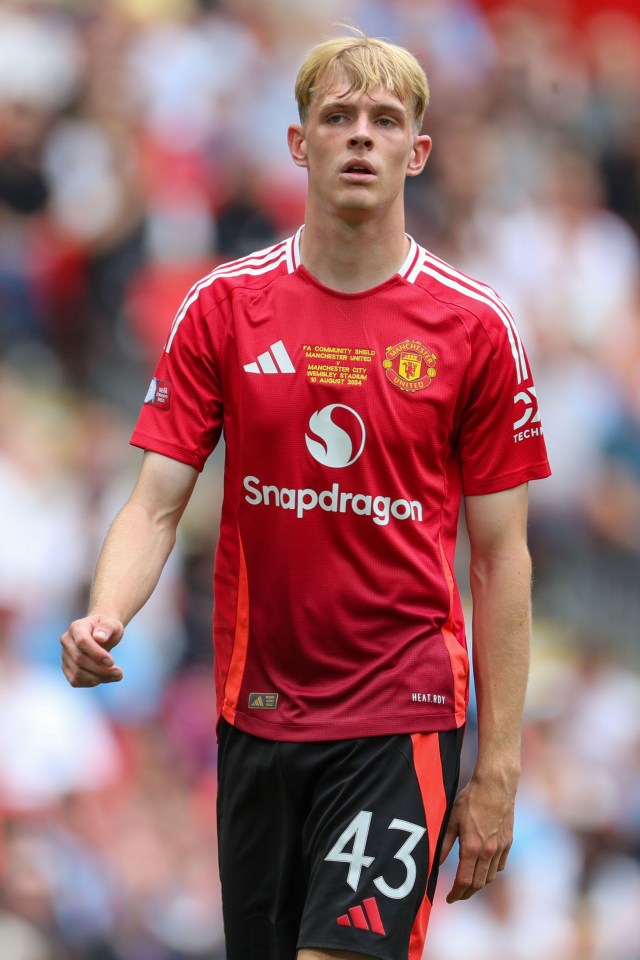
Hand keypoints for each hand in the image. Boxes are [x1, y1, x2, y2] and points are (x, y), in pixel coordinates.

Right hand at [60, 615, 124, 686]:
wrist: (102, 635)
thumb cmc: (107, 629)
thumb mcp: (112, 624)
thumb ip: (107, 627)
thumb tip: (99, 637)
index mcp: (76, 627)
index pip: (82, 641)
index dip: (97, 654)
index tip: (112, 662)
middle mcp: (67, 641)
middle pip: (79, 659)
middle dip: (100, 669)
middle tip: (119, 673)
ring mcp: (65, 655)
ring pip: (77, 673)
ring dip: (98, 678)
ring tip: (116, 675)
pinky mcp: (67, 668)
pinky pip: (76, 680)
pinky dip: (92, 682)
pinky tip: (106, 678)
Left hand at [439, 769, 516, 901]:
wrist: (496, 785)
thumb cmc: (471, 799)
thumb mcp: (452, 820)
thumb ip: (445, 844)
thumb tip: (437, 863)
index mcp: (472, 847)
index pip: (464, 881)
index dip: (456, 893)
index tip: (449, 898)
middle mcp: (488, 852)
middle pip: (478, 884)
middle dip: (466, 893)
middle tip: (457, 895)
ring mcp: (500, 848)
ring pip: (490, 876)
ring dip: (479, 884)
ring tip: (469, 884)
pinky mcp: (508, 842)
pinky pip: (500, 865)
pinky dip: (491, 872)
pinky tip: (484, 869)